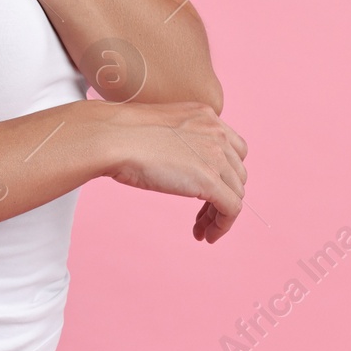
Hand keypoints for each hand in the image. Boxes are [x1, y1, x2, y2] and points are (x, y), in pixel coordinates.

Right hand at [101, 101, 249, 243]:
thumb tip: (180, 164)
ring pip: (237, 193)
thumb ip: (180, 140)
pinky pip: (231, 209)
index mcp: (205, 115)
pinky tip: (206, 235)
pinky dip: (223, 226)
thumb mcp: (161, 128)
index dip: (224, 173)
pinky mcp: (210, 180)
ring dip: (220, 214)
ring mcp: (216, 155)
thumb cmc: (122, 133)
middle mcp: (217, 132)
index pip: (233, 148)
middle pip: (237, 173)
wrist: (113, 137)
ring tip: (201, 228)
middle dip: (223, 195)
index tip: (207, 189)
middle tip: (202, 214)